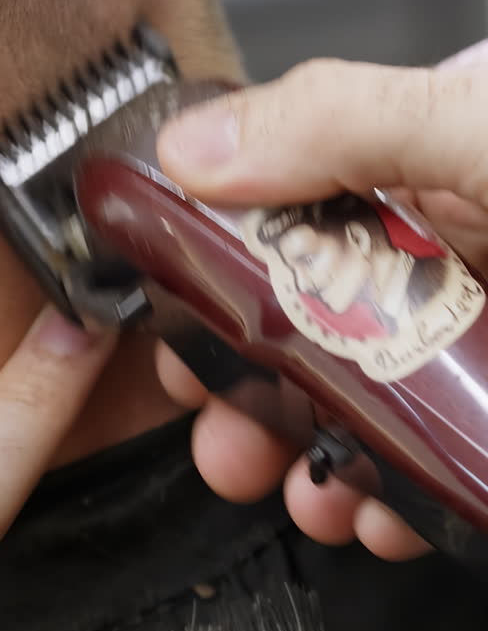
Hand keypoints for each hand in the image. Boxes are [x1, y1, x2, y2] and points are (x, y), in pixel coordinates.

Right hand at [157, 42, 487, 560]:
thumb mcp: (478, 126)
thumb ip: (341, 121)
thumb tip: (200, 143)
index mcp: (412, 172)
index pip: (279, 214)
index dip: (214, 267)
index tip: (173, 315)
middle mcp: (435, 256)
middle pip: (307, 324)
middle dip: (244, 385)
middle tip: (214, 427)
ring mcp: (471, 337)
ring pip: (360, 403)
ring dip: (307, 453)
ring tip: (291, 484)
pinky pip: (427, 460)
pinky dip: (387, 495)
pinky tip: (373, 509)